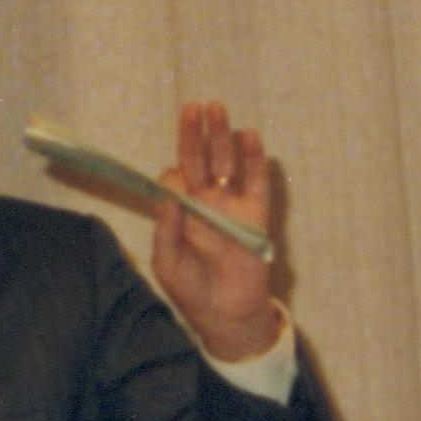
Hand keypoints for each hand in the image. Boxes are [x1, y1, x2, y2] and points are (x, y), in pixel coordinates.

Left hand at [152, 99, 282, 361]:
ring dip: (220, 135)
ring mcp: (231, 205)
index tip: (177, 184)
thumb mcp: (167, 261)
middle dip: (195, 133)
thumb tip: (169, 189)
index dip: (174, 174)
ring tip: (216, 109)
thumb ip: (165, 226)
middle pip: (199, 159)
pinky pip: (255, 180)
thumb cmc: (192, 290)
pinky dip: (253, 158)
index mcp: (181, 212)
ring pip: (225, 162)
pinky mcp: (254, 214)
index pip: (176, 178)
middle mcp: (205, 202)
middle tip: (193, 106)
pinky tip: (247, 135)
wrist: (226, 315)